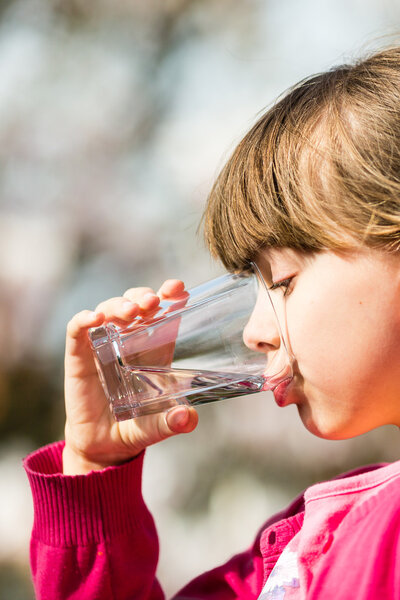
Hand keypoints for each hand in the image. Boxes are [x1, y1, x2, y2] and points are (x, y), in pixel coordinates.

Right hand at [63, 279, 198, 474]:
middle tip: (153, 302)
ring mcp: (102, 345)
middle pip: (135, 302)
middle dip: (143, 296)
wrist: (104, 445)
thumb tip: (188, 418)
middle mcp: (128, 340)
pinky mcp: (78, 356)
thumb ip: (174, 421)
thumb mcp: (159, 424)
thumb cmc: (137, 426)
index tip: (178, 288)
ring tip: (131, 312)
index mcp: (154, 347)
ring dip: (120, 305)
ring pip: (108, 309)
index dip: (170, 295)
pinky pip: (77, 330)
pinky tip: (94, 319)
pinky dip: (84, 320)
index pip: (163, 312)